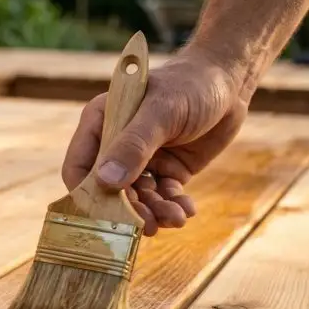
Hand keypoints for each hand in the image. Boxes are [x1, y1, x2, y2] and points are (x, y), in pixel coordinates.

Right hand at [61, 47, 248, 235]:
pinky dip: (173, 206)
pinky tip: (186, 210)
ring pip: (138, 198)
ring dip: (154, 212)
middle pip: (110, 191)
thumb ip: (133, 146)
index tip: (103, 217)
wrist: (229, 82)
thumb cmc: (190, 85)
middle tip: (147, 226)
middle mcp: (116, 144)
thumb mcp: (161, 113)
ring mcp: (142, 159)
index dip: (87, 194)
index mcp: (102, 123)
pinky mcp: (167, 169)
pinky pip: (163, 196)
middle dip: (128, 210)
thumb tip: (105, 182)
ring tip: (175, 219)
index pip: (79, 167)